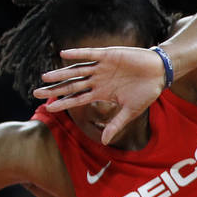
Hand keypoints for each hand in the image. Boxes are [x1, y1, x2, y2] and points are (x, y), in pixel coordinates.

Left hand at [33, 46, 168, 143]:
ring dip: (61, 74)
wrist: (160, 72)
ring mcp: (101, 67)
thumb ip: (116, 125)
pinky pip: (90, 54)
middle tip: (36, 93)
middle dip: (55, 89)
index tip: (48, 108)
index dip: (64, 103)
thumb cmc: (146, 92)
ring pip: (77, 70)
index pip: (78, 99)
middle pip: (72, 85)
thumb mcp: (130, 112)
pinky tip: (63, 55)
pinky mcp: (108, 55)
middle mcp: (98, 80)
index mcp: (102, 93)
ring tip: (45, 77)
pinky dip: (77, 54)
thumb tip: (104, 142)